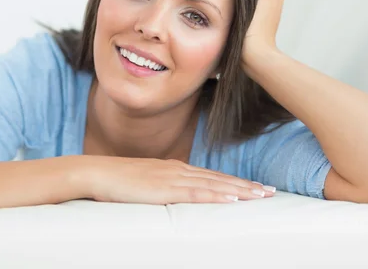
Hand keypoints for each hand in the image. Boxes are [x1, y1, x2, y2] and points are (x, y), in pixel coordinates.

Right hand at [85, 156, 275, 203]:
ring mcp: (173, 178)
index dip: (235, 182)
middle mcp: (179, 170)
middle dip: (246, 186)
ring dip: (240, 189)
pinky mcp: (165, 189)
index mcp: (176, 168)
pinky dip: (217, 194)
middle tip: (270, 191)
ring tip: (261, 195)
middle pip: (220, 178)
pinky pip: (196, 192)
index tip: (255, 187)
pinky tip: (233, 198)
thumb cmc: (118, 180)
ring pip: (214, 184)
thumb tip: (175, 197)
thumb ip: (163, 188)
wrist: (97, 173)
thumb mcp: (146, 183)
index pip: (212, 176)